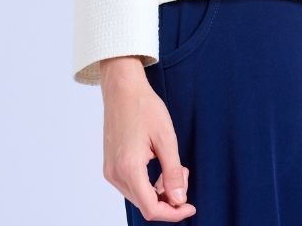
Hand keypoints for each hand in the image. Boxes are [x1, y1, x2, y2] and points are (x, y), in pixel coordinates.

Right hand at [100, 57, 196, 220]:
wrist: (122, 89)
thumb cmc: (145, 107)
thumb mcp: (166, 138)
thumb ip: (173, 172)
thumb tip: (180, 200)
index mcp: (129, 168)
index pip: (151, 208)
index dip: (173, 213)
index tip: (190, 207)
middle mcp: (115, 174)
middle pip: (145, 205)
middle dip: (169, 198)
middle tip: (184, 173)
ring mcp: (111, 171)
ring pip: (139, 197)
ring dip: (159, 190)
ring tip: (174, 166)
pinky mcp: (111, 166)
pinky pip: (132, 186)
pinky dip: (148, 183)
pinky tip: (159, 166)